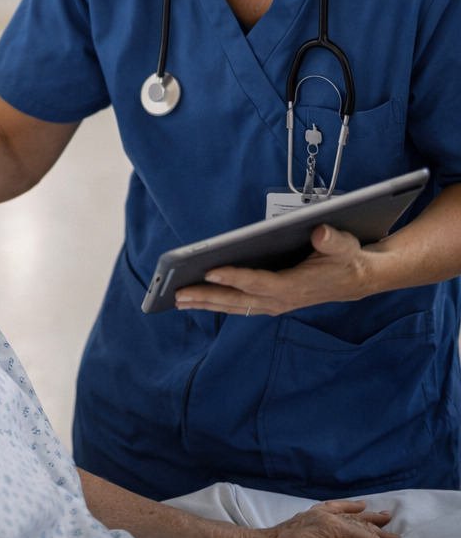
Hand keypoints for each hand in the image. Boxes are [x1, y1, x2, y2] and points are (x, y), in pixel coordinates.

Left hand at [174, 224, 369, 316]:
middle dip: (207, 296)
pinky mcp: (273, 302)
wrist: (360, 279)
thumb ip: (333, 239)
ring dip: (207, 303)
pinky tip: (200, 300)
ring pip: (236, 306)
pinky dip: (219, 303)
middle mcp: (282, 299)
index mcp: (295, 286)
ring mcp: (276, 303)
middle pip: (239, 300)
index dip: (233, 277)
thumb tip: (320, 231)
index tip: (209, 270)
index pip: (258, 283)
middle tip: (178, 293)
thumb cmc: (347, 258)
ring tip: (178, 299)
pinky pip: (241, 306)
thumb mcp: (345, 245)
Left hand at [238, 499, 397, 537]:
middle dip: (381, 532)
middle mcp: (326, 516)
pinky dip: (350, 506)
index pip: (363, 537)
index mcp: (329, 526)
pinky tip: (360, 505)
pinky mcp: (312, 515)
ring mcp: (319, 514)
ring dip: (370, 517)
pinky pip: (336, 507)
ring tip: (388, 517)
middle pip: (360, 525)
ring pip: (351, 515)